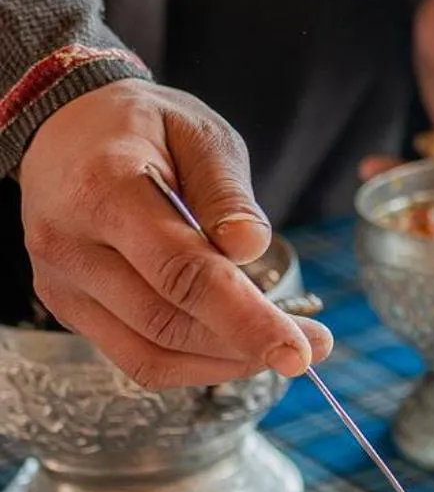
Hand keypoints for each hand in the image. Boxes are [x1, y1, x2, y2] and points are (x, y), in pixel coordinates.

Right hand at [18, 81, 331, 387]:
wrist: (67, 128)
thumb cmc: (144, 127)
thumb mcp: (200, 133)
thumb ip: (226, 192)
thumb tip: (249, 247)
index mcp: (103, 189)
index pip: (180, 271)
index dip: (244, 319)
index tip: (298, 349)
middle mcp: (68, 244)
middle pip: (167, 321)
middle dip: (248, 343)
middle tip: (314, 345)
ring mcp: (61, 282)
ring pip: (150, 354)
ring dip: (226, 362)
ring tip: (284, 345)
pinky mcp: (68, 306)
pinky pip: (135, 357)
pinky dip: (194, 364)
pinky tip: (237, 348)